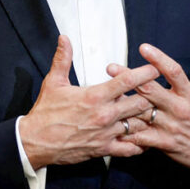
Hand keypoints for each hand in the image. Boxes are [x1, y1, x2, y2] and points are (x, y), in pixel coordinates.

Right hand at [19, 35, 160, 169]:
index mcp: (94, 95)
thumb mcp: (53, 82)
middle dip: (149, 97)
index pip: (127, 81)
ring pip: (140, 125)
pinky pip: (131, 149)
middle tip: (154, 92)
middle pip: (141, 103)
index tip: (154, 69)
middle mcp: (104, 114)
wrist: (35, 141)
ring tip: (150, 114)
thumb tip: (64, 39)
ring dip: (145, 119)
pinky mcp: (104, 149)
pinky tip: (142, 137)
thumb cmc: (45, 113)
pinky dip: (139, 143)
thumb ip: (63, 59)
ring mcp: (106, 134)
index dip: (145, 73)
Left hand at [108, 43, 189, 179]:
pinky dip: (129, 133)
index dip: (158, 59)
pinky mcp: (167, 143)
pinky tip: (114, 127)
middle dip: (129, 78)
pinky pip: (144, 137)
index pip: (174, 72)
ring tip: (107, 96)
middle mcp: (180, 108)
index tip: (143, 47)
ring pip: (143, 112)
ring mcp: (172, 126)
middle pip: (151, 89)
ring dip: (123, 104)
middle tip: (112, 68)